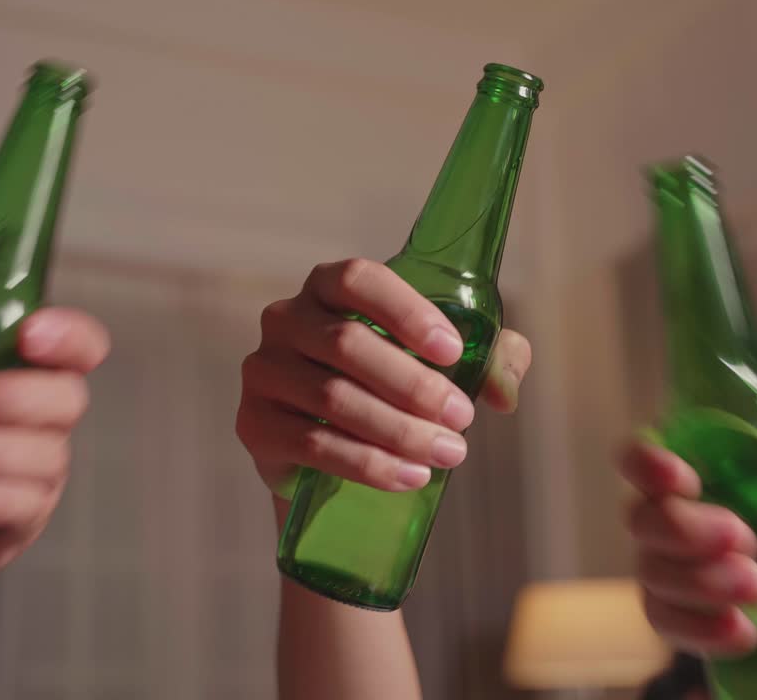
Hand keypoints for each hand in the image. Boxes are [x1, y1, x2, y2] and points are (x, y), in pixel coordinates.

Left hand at [0, 229, 109, 573]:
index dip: (69, 337)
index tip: (30, 333)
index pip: (79, 346)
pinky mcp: (20, 520)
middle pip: (67, 400)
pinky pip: (22, 509)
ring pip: (44, 457)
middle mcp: (44, 419)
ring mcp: (38, 472)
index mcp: (27, 370)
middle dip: (10, 397)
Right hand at [236, 258, 530, 496]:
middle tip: (462, 419)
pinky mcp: (254, 424)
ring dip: (398, 430)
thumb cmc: (392, 387)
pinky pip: (312, 443)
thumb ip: (488, 358)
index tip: (453, 351)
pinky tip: (408, 476)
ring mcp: (263, 371)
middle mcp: (286, 319)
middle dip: (414, 385)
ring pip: (333, 397)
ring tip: (448, 454)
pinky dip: (367, 462)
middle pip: (347, 343)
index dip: (406, 312)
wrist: (331, 454)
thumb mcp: (445, 364)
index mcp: (328, 286)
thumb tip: (502, 392)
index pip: (359, 279)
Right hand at [620, 423, 756, 655]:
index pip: (638, 455)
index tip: (687, 479)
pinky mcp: (668, 616)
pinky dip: (704, 630)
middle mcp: (660, 517)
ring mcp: (659, 569)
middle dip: (689, 530)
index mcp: (687, 473)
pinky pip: (665, 622)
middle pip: (642, 518)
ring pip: (654, 572)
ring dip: (706, 582)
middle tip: (750, 541)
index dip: (647, 463)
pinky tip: (746, 632)